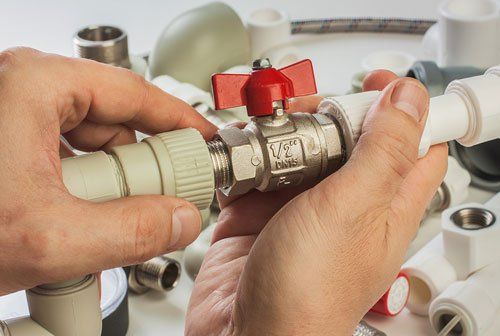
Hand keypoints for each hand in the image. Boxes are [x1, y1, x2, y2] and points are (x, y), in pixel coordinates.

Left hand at [0, 47, 216, 294]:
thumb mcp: (46, 238)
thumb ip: (130, 232)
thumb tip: (178, 220)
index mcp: (35, 83)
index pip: (138, 93)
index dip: (180, 124)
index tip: (203, 146)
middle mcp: (24, 89)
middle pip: (118, 123)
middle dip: (143, 168)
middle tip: (162, 202)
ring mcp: (15, 113)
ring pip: (94, 145)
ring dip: (112, 186)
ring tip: (105, 221)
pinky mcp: (10, 141)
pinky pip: (69, 158)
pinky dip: (86, 190)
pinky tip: (80, 220)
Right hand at [186, 71, 447, 334]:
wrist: (243, 335)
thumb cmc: (308, 293)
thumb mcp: (353, 209)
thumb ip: (383, 150)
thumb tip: (411, 100)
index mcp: (383, 205)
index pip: (413, 145)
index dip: (404, 109)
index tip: (379, 84)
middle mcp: (343, 205)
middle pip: (347, 139)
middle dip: (327, 114)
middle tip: (307, 110)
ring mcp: (298, 208)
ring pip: (297, 150)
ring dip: (279, 133)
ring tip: (264, 132)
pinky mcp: (258, 214)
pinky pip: (254, 170)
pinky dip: (244, 156)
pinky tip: (238, 154)